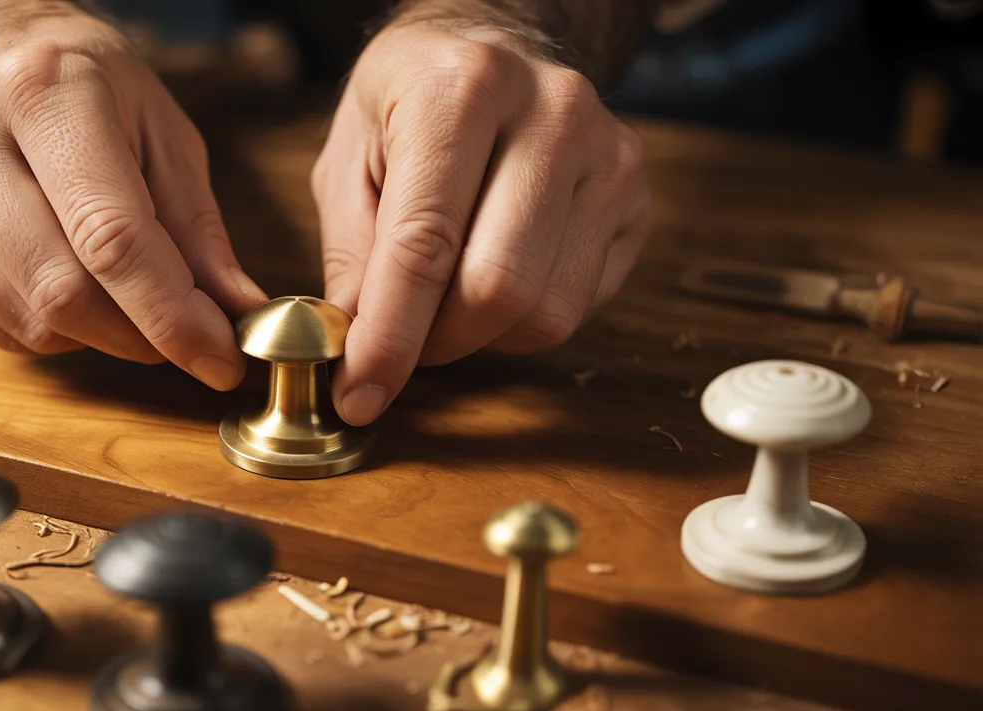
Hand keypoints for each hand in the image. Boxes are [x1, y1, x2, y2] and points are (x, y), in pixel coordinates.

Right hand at [0, 7, 264, 389]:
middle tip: (186, 336)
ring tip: (129, 299)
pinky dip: (54, 331)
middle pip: (63, 290)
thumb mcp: (165, 133)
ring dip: (101, 337)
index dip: (171, 315)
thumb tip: (238, 313)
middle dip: (141, 336)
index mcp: (44, 94)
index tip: (221, 359)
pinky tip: (74, 286)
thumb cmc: (91, 90)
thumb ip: (200, 229)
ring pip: (30, 320)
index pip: (110, 237)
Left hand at [312, 20, 650, 424]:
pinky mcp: (636, 196)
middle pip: (497, 289)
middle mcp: (551, 113)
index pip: (424, 246)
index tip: (359, 395)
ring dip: (480, 338)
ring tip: (443, 306)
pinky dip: (522, 321)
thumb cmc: (411, 102)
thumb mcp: (348, 157)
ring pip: (545, 311)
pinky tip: (493, 278)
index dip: (388, 338)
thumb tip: (356, 349)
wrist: (499, 41)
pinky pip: (578, 306)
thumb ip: (350, 253)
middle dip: (436, 344)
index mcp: (459, 90)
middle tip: (399, 344)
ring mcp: (608, 154)